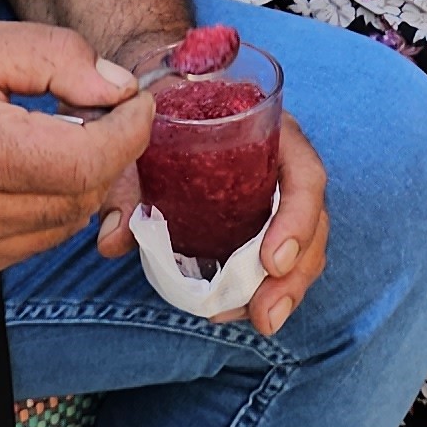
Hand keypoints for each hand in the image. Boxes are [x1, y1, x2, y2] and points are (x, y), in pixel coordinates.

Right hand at [0, 23, 152, 281]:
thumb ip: (55, 58)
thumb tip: (117, 89)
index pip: (89, 161)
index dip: (129, 131)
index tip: (134, 103)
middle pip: (82, 196)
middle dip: (106, 152)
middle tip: (92, 108)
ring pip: (62, 226)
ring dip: (77, 182)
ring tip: (54, 135)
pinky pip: (30, 243)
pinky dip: (44, 208)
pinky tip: (21, 170)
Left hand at [95, 110, 332, 333]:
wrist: (165, 106)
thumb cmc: (166, 115)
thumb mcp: (146, 139)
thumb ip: (128, 185)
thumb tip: (113, 238)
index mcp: (270, 133)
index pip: (305, 175)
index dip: (297, 220)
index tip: (270, 263)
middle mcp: (284, 165)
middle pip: (312, 222)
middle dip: (295, 274)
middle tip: (265, 314)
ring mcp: (278, 196)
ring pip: (303, 247)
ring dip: (286, 289)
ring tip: (259, 320)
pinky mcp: (264, 222)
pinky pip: (280, 258)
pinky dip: (264, 288)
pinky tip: (237, 310)